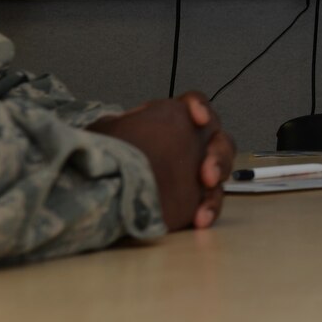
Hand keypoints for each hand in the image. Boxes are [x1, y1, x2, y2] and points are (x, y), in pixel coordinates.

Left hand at [90, 93, 234, 230]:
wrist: (100, 196)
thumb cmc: (103, 161)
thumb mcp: (107, 133)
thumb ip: (127, 120)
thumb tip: (129, 119)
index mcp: (170, 122)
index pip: (194, 104)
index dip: (201, 108)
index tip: (197, 119)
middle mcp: (188, 145)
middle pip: (218, 139)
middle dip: (218, 152)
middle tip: (206, 168)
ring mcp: (194, 172)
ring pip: (221, 169)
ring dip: (219, 174)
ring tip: (208, 184)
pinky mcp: (194, 200)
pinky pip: (211, 202)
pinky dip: (209, 208)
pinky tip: (200, 217)